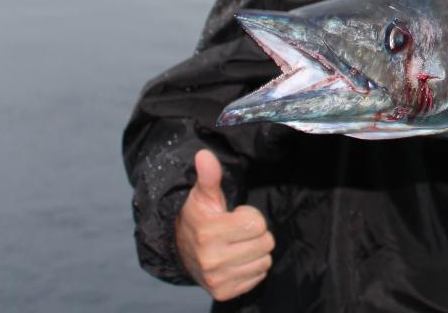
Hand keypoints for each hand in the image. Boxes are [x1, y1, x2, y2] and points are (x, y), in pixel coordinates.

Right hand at [175, 149, 274, 300]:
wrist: (182, 249)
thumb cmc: (200, 217)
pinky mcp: (224, 292)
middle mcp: (212, 261)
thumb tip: (204, 154)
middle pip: (266, 243)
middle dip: (256, 233)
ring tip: (237, 245)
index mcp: (209, 234)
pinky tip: (237, 260)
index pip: (258, 224)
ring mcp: (218, 279)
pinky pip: (259, 277)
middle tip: (237, 231)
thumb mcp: (204, 195)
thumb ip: (209, 176)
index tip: (234, 216)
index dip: (250, 216)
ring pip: (265, 261)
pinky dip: (252, 268)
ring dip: (256, 251)